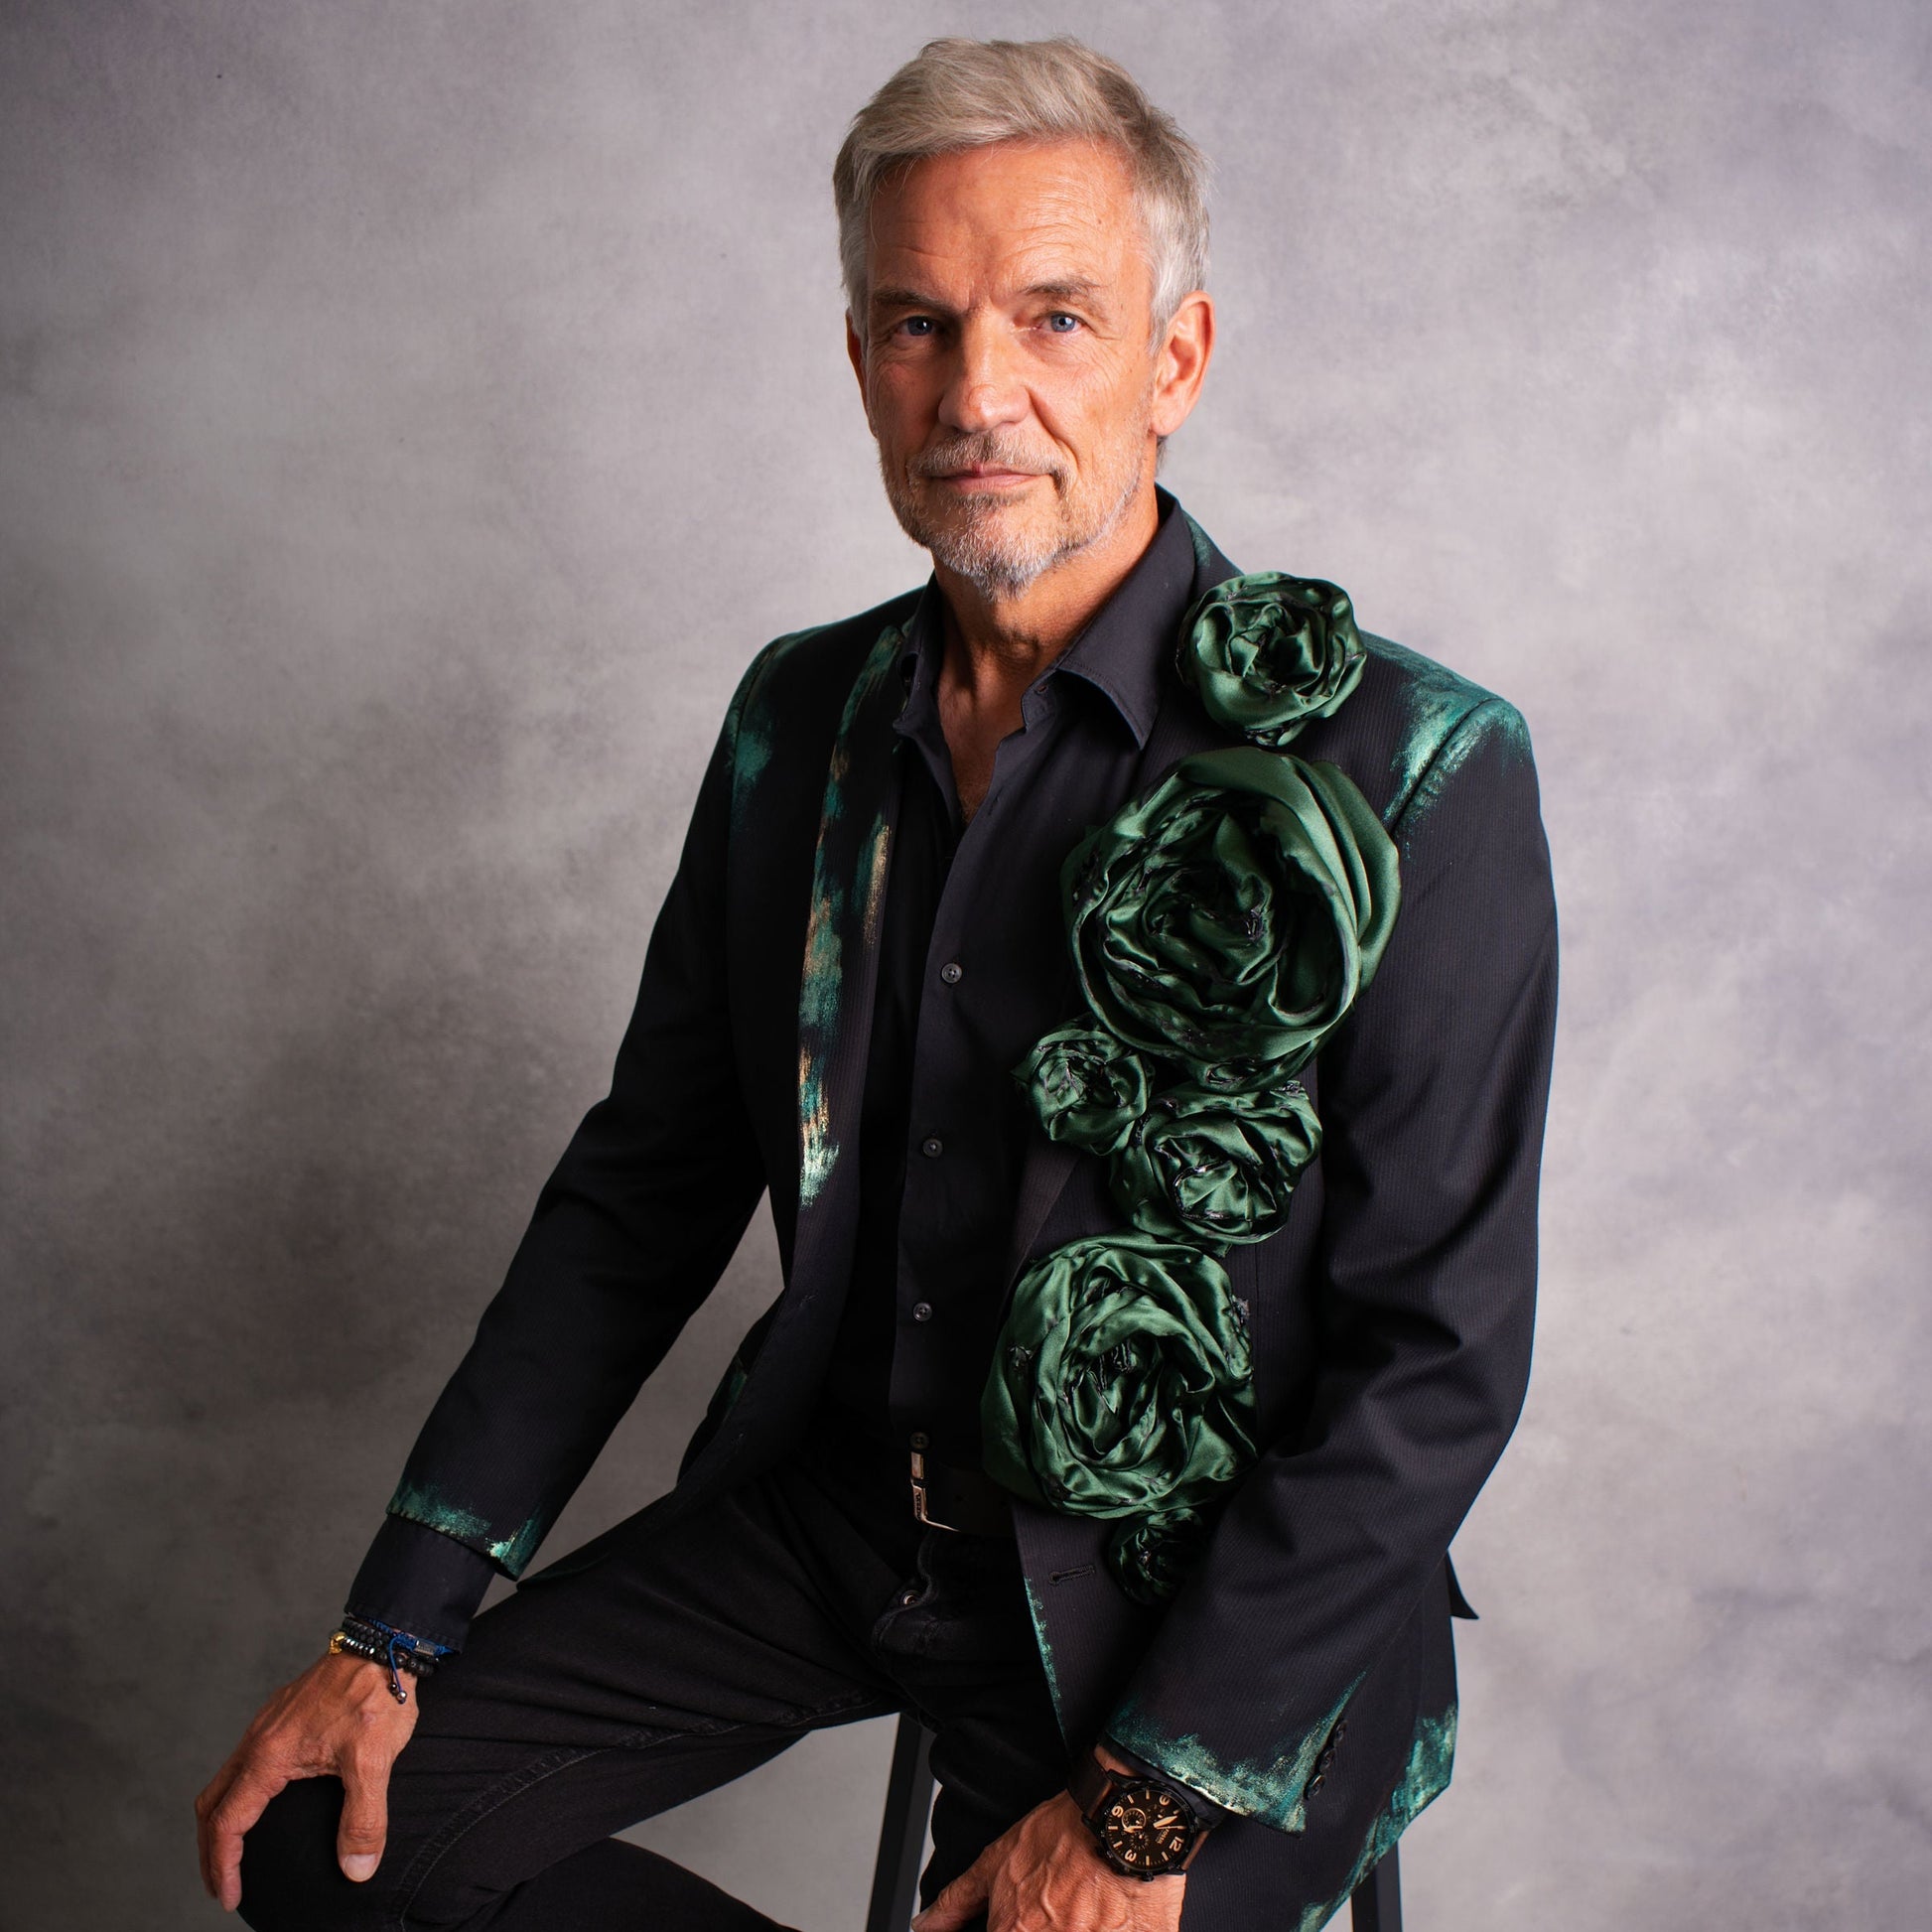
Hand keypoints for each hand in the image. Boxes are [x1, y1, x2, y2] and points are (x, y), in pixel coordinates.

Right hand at [194, 1648, 419, 1910]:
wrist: (384, 1641)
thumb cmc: (377, 1695)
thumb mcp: (374, 1761)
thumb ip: (363, 1819)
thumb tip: (356, 1869)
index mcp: (269, 1755)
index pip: (226, 1823)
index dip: (222, 1866)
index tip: (228, 1897)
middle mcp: (259, 1739)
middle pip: (212, 1803)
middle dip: (210, 1850)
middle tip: (222, 1883)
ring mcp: (268, 1723)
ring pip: (226, 1779)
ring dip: (222, 1819)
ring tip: (236, 1850)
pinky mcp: (284, 1713)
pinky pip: (245, 1760)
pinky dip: (240, 1792)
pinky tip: (266, 1800)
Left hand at [912, 1789, 1183, 1931]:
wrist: (1123, 1816)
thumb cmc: (1064, 1835)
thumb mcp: (998, 1861)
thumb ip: (957, 1901)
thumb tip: (924, 1926)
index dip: (1008, 1930)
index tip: (1024, 1918)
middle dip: (1047, 1926)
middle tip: (1059, 1907)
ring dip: (1075, 1926)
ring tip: (1082, 1909)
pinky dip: (1109, 1930)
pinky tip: (1107, 1916)